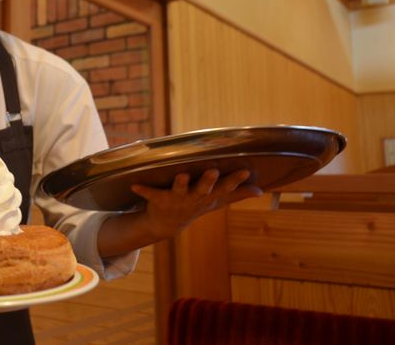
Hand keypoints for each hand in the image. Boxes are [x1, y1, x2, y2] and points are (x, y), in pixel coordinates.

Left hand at [131, 169, 262, 239]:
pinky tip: (134, 184)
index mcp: (208, 196)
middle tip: (214, 171)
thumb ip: (237, 194)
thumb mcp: (216, 201)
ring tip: (181, 175)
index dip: (235, 180)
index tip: (245, 170)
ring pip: (180, 190)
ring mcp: (176, 199)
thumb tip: (260, 190)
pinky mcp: (159, 199)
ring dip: (180, 183)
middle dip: (208, 181)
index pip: (225, 188)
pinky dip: (143, 189)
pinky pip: (150, 193)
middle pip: (203, 189)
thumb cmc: (194, 205)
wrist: (167, 224)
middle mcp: (194, 198)